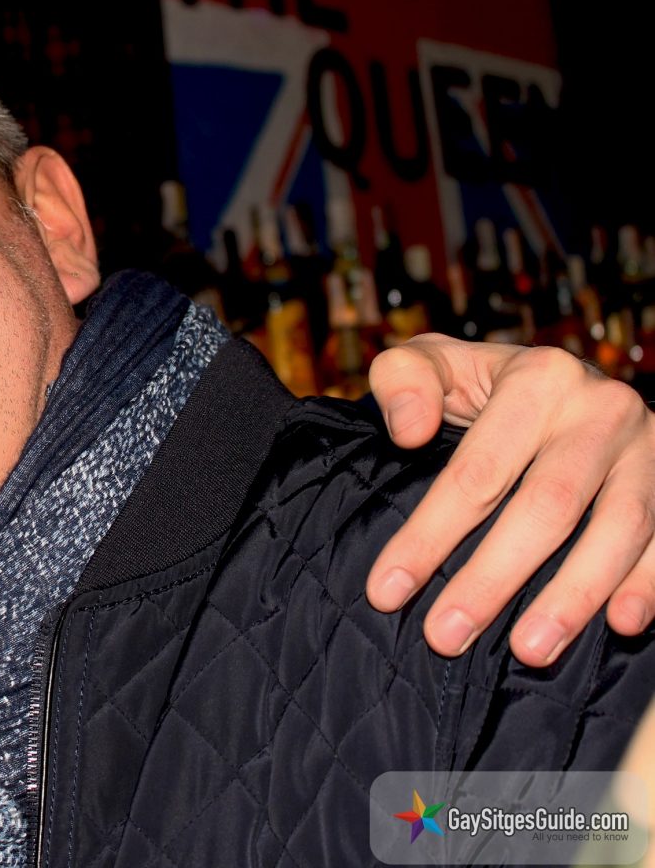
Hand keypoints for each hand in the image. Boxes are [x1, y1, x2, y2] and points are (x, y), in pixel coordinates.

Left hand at [365, 334, 654, 665]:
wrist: (565, 381)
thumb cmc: (482, 386)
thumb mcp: (433, 364)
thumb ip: (402, 381)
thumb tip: (409, 432)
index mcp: (536, 379)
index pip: (476, 472)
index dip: (428, 536)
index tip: (385, 591)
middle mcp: (601, 410)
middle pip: (547, 507)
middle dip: (492, 579)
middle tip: (445, 636)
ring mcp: (647, 449)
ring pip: (618, 530)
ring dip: (573, 596)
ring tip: (529, 651)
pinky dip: (649, 583)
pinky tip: (624, 623)